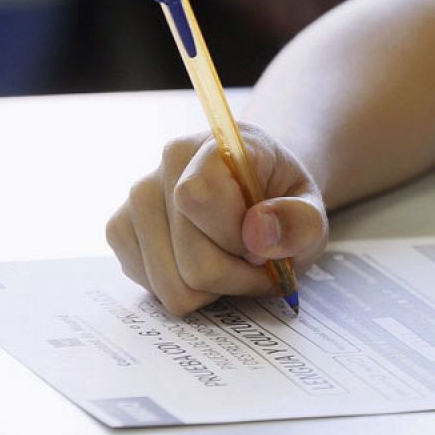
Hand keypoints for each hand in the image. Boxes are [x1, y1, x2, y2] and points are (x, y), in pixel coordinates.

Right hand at [106, 123, 328, 315]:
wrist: (258, 193)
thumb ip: (300, 221)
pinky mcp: (120, 230)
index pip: (198, 199)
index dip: (237, 239)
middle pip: (190, 260)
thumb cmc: (284, 204)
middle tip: (257, 262)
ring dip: (213, 289)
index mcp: (219, 144)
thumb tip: (257, 232)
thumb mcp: (314, 213)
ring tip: (233, 262)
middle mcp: (168, 162)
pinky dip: (186, 290)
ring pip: (170, 284)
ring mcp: (137, 196)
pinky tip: (205, 262)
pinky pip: (152, 289)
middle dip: (235, 276)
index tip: (263, 243)